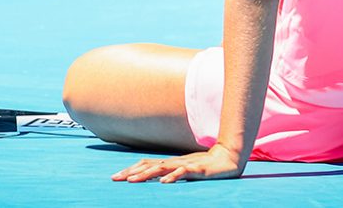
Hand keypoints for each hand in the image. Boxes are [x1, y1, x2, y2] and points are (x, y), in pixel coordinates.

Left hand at [111, 143, 244, 182]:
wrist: (227, 159)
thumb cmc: (205, 166)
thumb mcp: (184, 171)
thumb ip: (171, 174)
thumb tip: (156, 181)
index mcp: (170, 163)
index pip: (145, 164)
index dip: (130, 170)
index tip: (115, 177)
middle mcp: (174, 162)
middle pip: (148, 165)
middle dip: (130, 172)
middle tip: (114, 179)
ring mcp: (185, 165)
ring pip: (161, 168)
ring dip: (145, 175)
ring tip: (132, 181)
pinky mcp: (197, 169)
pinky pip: (183, 173)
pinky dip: (172, 177)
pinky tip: (164, 183)